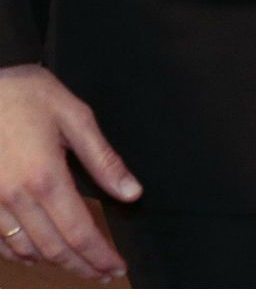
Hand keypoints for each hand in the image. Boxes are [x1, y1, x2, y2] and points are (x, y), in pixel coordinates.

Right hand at [0, 63, 140, 280]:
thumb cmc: (26, 93)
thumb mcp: (74, 115)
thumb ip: (103, 159)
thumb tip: (132, 192)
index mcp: (46, 177)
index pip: (79, 232)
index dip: (99, 256)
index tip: (116, 267)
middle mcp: (17, 198)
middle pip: (54, 249)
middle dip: (82, 266)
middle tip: (103, 273)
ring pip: (26, 251)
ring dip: (55, 263)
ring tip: (79, 264)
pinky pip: (1, 242)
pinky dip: (23, 254)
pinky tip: (39, 253)